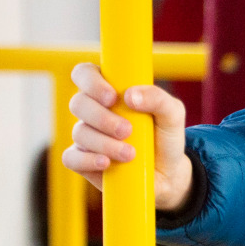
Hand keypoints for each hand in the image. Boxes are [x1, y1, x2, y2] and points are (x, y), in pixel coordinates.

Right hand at [62, 62, 193, 212]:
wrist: (166, 172)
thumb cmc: (166, 136)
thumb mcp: (173, 114)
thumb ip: (158, 99)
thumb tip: (131, 95)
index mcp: (110, 89)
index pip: (85, 73)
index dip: (91, 81)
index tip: (112, 97)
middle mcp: (93, 109)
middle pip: (78, 103)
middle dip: (102, 117)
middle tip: (127, 130)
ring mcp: (86, 134)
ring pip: (79, 132)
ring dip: (104, 143)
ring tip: (130, 154)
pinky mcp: (82, 159)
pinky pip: (71, 157)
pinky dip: (88, 160)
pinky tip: (106, 163)